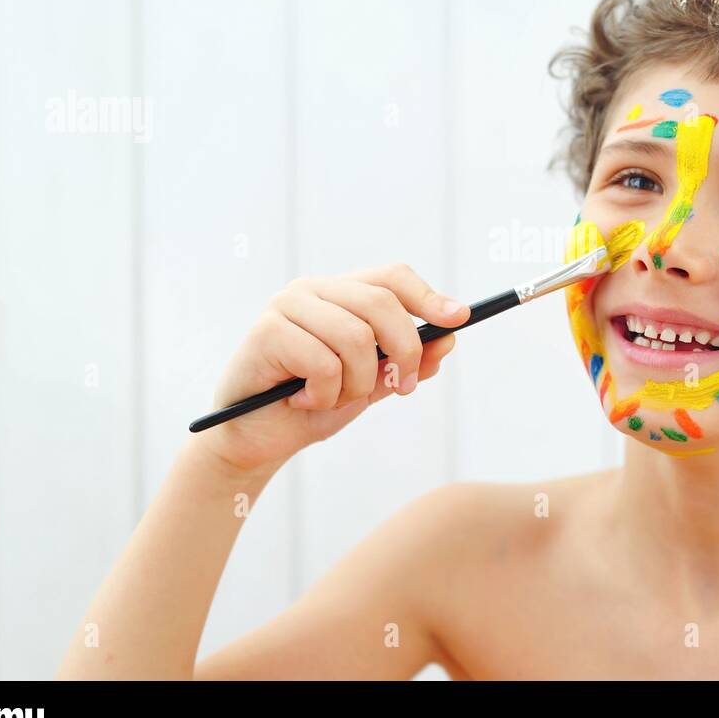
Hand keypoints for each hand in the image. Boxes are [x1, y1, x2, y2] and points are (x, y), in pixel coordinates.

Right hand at [199, 263, 468, 473]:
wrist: (258, 440)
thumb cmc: (312, 405)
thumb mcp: (372, 385)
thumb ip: (406, 363)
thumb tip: (448, 340)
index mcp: (340, 293)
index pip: (392, 277)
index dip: (428, 296)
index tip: (460, 319)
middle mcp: (313, 290)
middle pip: (382, 304)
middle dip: (402, 352)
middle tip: (401, 389)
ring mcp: (287, 306)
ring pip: (356, 339)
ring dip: (355, 385)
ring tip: (332, 399)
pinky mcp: (267, 331)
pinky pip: (324, 364)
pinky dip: (324, 396)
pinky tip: (302, 402)